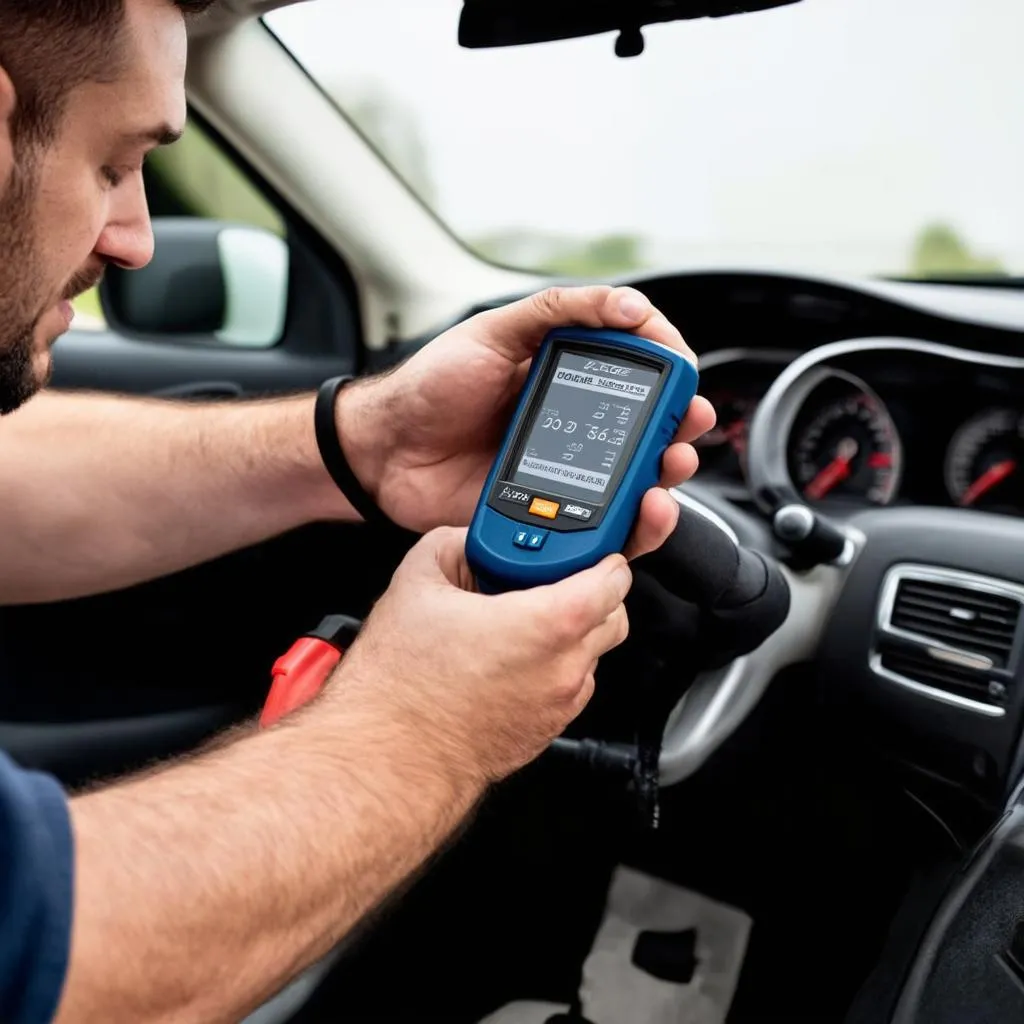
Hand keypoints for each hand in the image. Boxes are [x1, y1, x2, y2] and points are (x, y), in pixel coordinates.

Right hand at [326, 527, 631, 785]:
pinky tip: (505, 662)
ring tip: (516, 625)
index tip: (590, 554)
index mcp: (546, 624)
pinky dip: (550, 670)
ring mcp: (558, 706)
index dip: (603, 559)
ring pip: (591, 657)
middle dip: (593, 596)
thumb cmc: (401, 684)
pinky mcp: (545, 732)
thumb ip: (452, 543)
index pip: (614, 581)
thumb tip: (467, 538)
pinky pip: (567, 690)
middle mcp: (563, 668)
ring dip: (570, 636)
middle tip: (550, 584)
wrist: (386, 756)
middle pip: (613, 619)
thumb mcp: (416, 582)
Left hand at [337, 285, 716, 558]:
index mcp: (564, 369)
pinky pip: (603, 519)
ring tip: (669, 468)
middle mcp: (574, 417)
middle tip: (686, 425)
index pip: (638, 362)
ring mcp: (565, 466)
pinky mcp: (551, 509)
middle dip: (680, 423)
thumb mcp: (492, 331)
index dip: (669, 364)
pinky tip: (636, 510)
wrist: (383, 452)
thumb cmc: (429, 387)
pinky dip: (629, 522)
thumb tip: (630, 306)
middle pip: (650, 422)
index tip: (680, 369)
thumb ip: (558, 311)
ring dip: (666, 474)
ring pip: (637, 476)